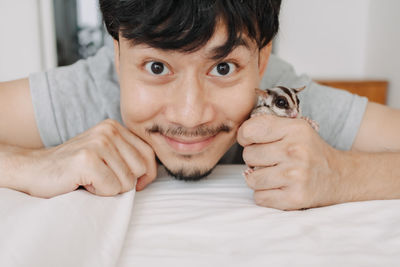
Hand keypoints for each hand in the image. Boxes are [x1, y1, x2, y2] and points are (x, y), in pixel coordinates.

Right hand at [14, 119, 156, 197]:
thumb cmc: (74, 168)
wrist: (34, 170)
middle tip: (100, 178)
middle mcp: (109, 131)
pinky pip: (111, 188)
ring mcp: (98, 143)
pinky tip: (82, 182)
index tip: (126, 181)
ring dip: (109, 189)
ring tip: (90, 179)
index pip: (149, 154)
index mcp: (115, 127)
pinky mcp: (87, 159)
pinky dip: (98, 193)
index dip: (144, 174)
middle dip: (124, 183)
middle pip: (141, 169)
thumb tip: (151, 173)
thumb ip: (128, 156)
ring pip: (127, 182)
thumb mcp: (106, 155)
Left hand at [237, 114, 343, 210]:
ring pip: (251, 179)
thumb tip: (239, 134)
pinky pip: (259, 197)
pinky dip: (265, 194)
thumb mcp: (294, 128)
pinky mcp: (295, 198)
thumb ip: (267, 126)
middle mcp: (295, 151)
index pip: (249, 130)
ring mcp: (296, 176)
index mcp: (294, 129)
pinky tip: (279, 187)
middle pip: (248, 156)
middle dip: (255, 159)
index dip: (245, 137)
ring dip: (258, 179)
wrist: (339, 177)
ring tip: (274, 174)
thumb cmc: (309, 151)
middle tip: (271, 160)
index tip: (253, 141)